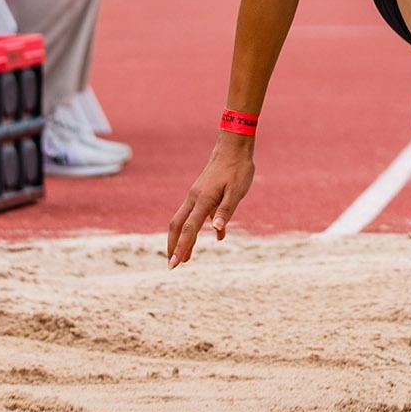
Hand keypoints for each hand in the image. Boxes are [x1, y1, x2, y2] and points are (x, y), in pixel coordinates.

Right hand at [167, 132, 256, 267]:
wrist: (234, 146)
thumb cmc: (238, 168)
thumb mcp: (237, 191)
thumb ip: (226, 211)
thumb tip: (217, 231)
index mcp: (203, 199)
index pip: (189, 229)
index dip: (181, 247)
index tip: (174, 264)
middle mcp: (195, 197)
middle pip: (177, 226)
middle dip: (173, 246)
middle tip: (172, 265)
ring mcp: (197, 194)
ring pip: (183, 220)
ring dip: (183, 239)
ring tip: (184, 257)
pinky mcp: (202, 192)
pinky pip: (195, 213)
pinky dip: (196, 227)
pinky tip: (213, 236)